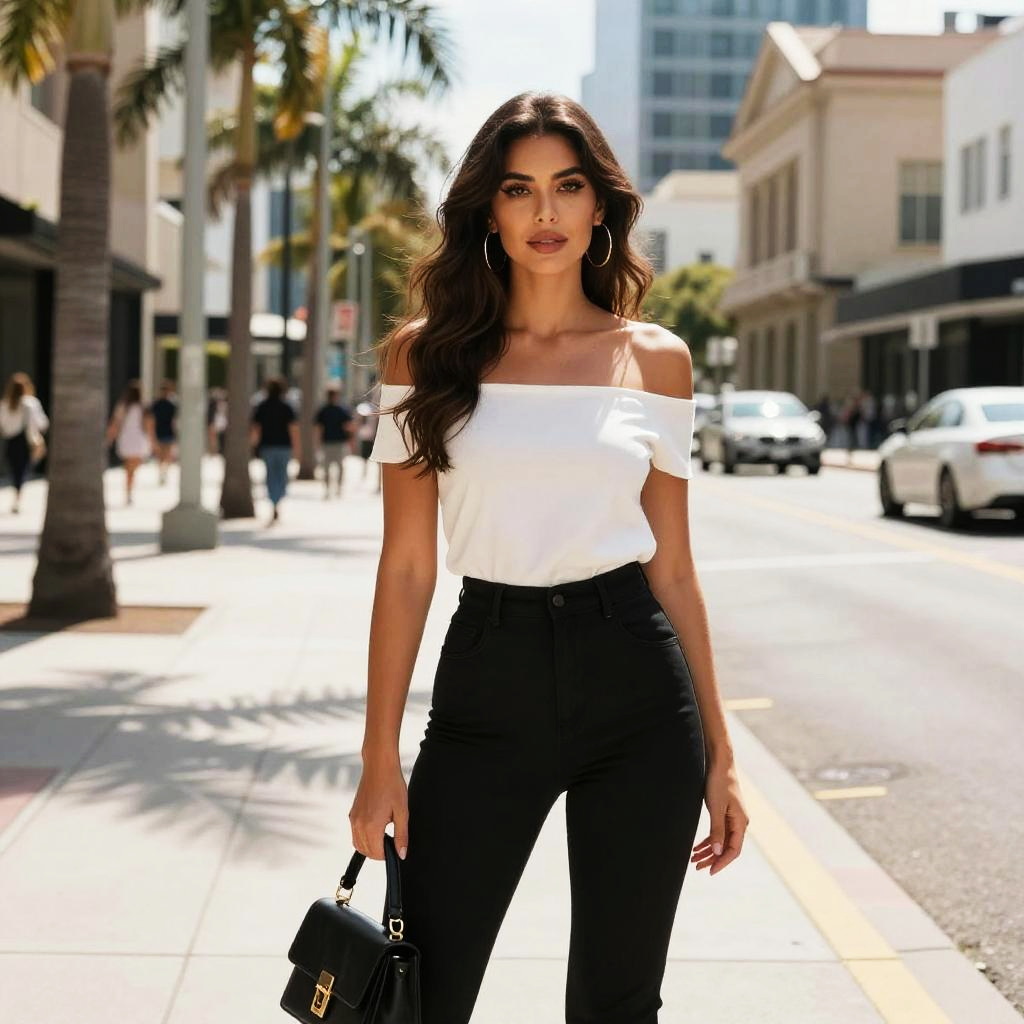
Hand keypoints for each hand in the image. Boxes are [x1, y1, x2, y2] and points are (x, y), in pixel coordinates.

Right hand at [349, 757, 408, 860]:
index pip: (376, 853)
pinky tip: (376, 827)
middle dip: (379, 852)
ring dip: (370, 846)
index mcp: (371, 825)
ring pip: (358, 844)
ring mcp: (353, 818)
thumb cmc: (392, 785)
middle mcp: (358, 824)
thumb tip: (401, 854)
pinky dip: (364, 837)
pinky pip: (355, 833)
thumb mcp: (402, 811)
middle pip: (366, 851)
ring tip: (384, 835)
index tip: (396, 847)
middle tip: (392, 842)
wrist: (379, 766)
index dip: (387, 855)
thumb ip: (401, 835)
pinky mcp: (352, 813)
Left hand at [691, 757, 748, 875]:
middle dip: (712, 859)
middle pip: (726, 848)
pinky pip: (717, 832)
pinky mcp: (724, 813)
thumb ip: (717, 831)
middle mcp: (739, 823)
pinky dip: (707, 840)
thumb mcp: (716, 808)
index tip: (709, 871)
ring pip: (721, 841)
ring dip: (708, 851)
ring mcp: (732, 818)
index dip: (721, 862)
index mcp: (741, 823)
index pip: (733, 850)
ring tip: (693, 859)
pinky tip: (697, 847)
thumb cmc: (719, 783)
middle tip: (696, 867)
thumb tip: (716, 852)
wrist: (719, 763)